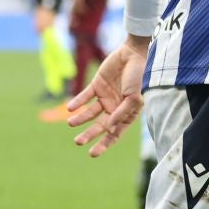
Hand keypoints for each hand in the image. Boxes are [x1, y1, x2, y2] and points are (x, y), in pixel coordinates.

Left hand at [68, 37, 148, 157]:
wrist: (133, 54)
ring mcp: (105, 97)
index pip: (114, 133)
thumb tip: (109, 128)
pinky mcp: (97, 85)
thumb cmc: (138, 77)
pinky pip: (85, 97)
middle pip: (100, 126)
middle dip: (89, 135)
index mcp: (126, 114)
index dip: (104, 144)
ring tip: (71, 123)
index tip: (93, 153)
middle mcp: (115, 108)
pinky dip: (77, 102)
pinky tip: (70, 108)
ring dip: (80, 119)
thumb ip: (122, 113)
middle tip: (78, 142)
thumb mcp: (134, 98)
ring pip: (90, 113)